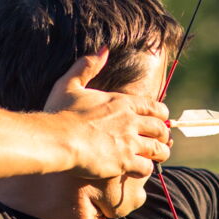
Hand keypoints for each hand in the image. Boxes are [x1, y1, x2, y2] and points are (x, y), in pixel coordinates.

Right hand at [44, 50, 170, 179]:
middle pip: (160, 128)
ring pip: (158, 149)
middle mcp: (131, 121)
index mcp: (122, 102)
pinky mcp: (124, 161)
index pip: (155, 107)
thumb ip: (88, 65)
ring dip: (159, 153)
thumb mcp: (70, 84)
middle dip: (162, 135)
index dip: (160, 115)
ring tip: (156, 157)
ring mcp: (129, 142)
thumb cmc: (59, 113)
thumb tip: (103, 48)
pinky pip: (146, 167)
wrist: (55, 139)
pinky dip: (145, 168)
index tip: (158, 120)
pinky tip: (138, 169)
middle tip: (159, 141)